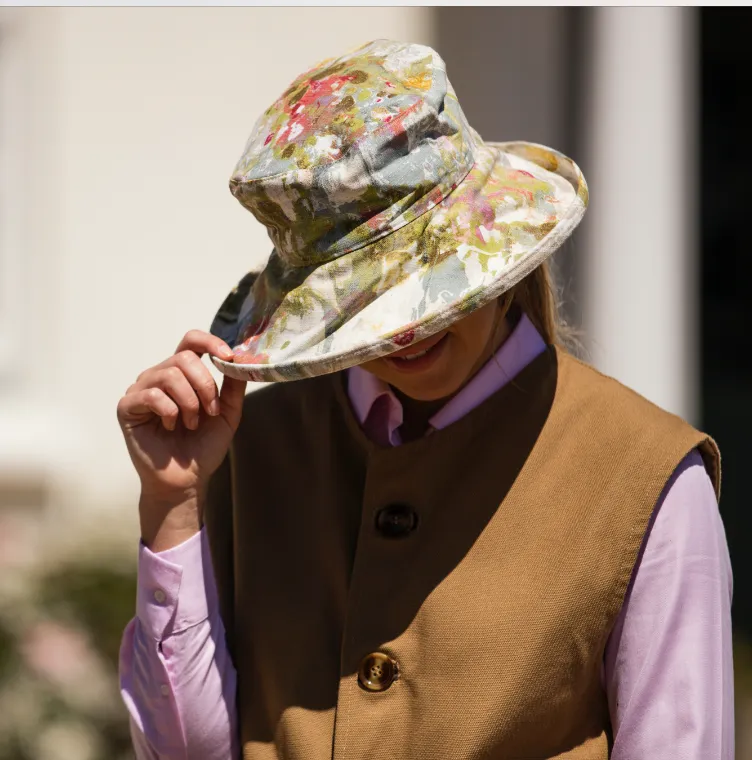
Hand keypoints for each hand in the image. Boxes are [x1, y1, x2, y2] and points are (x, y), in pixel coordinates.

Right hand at [116, 330, 246, 548]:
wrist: (187, 479)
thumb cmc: (204, 446)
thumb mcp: (228, 413)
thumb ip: (234, 386)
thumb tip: (241, 358)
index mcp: (183, 374)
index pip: (191, 341)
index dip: (210, 342)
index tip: (228, 356)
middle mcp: (159, 376)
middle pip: (183, 358)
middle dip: (204, 385)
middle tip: (211, 411)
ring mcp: (141, 390)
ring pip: (168, 375)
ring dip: (189, 401)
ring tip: (191, 423)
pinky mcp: (127, 407)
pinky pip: (151, 395)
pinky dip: (169, 411)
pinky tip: (171, 427)